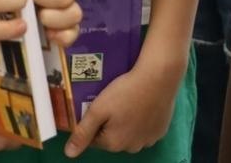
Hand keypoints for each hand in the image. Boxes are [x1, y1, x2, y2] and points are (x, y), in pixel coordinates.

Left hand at [63, 53, 183, 157]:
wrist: (159, 77)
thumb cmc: (125, 91)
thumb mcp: (98, 109)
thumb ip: (83, 132)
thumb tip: (69, 154)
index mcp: (114, 144)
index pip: (95, 139)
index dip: (94, 122)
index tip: (98, 106)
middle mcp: (132, 147)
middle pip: (113, 138)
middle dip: (110, 124)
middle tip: (112, 102)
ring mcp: (149, 140)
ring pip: (130, 134)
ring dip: (127, 123)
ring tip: (127, 101)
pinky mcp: (161, 130)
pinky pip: (146, 129)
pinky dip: (142, 121)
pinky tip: (142, 105)